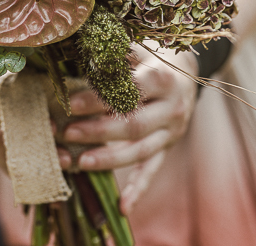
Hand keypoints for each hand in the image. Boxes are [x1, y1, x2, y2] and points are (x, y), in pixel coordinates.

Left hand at [57, 47, 197, 213]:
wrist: (188, 70)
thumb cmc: (154, 57)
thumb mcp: (141, 48)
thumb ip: (117, 53)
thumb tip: (87, 48)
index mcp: (163, 79)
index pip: (130, 92)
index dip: (100, 99)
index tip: (71, 104)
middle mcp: (172, 108)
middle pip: (134, 125)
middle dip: (98, 131)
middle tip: (67, 132)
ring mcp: (172, 131)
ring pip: (141, 151)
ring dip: (109, 159)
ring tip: (80, 163)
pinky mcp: (168, 146)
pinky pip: (153, 169)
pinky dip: (138, 189)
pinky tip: (123, 207)